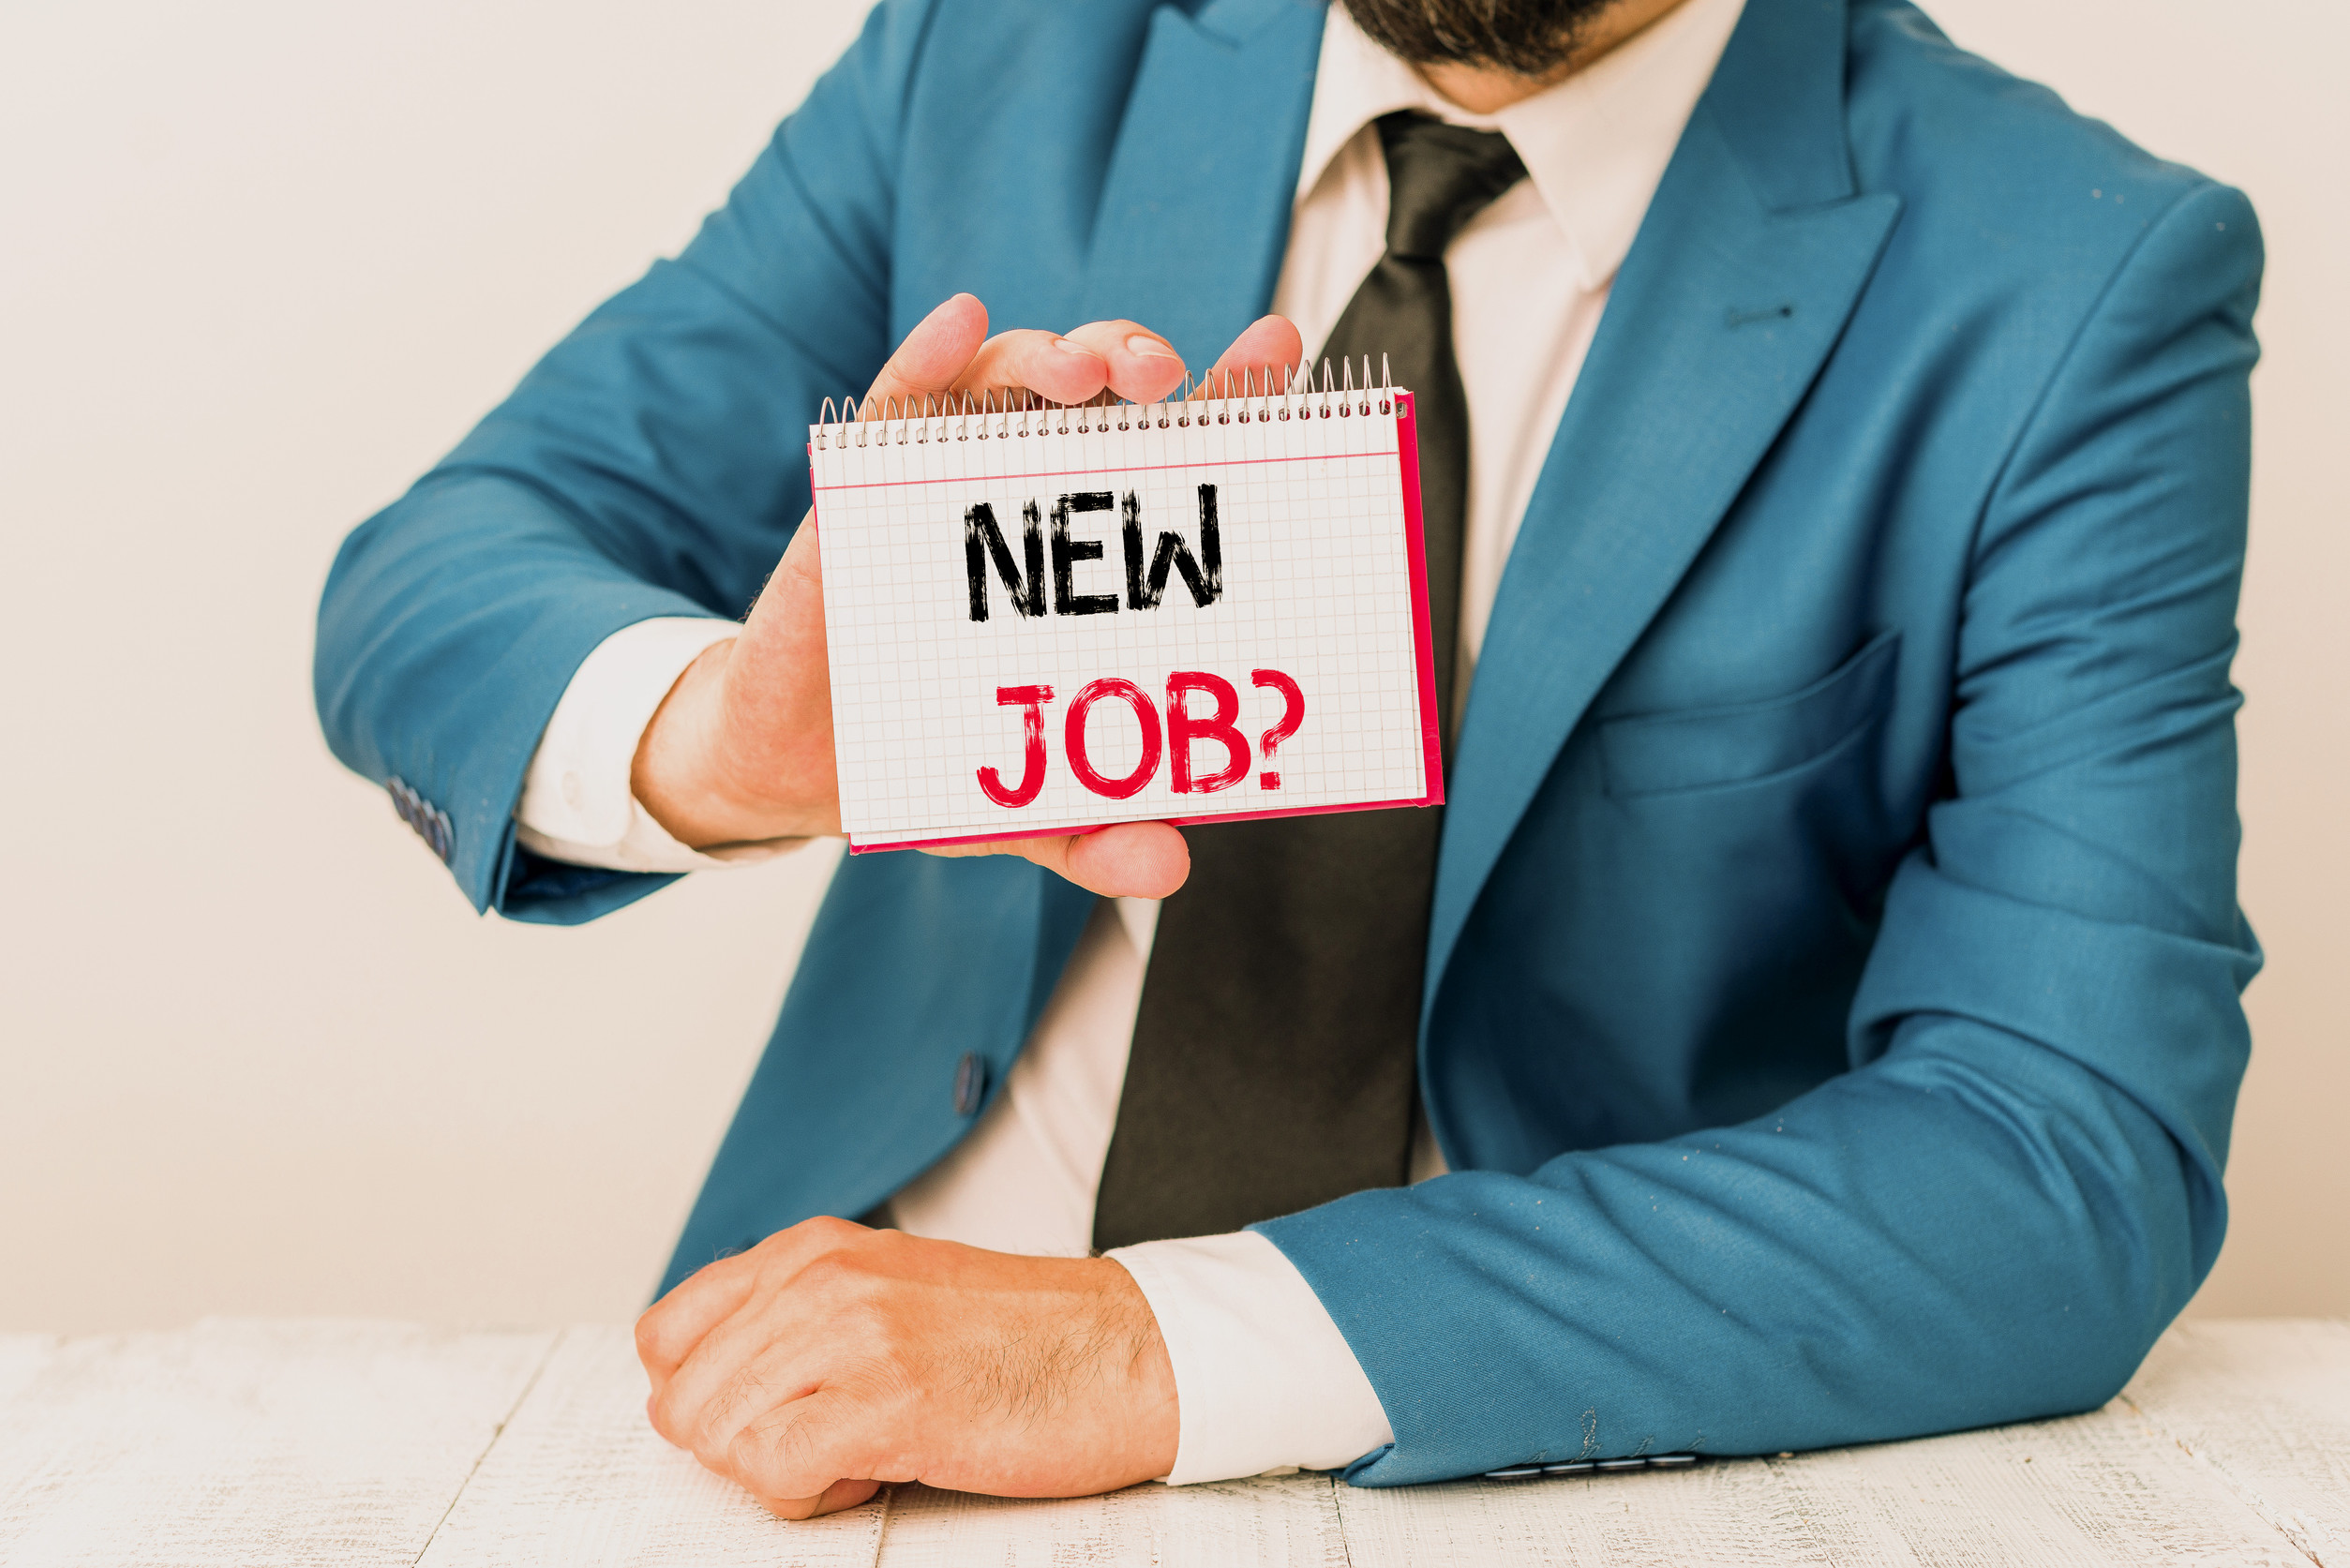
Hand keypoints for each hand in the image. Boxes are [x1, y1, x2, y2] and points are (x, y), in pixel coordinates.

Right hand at [628, 293, 1304, 899]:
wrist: (801, 773)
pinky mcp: (855, 499)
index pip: (1172, 455)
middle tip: (1166, 376)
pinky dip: (924, 359)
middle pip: (1092, 393)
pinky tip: (956, 325)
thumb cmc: (928, 756)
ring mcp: (939, 487)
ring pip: (1000, 382)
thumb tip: (1167, 861)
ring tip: (1083, 370)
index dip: (1229, 396)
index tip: (1279, 348)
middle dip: (1133, 358)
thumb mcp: (1023, 807)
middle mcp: (1023, 500)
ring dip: (1046, 355)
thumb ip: (1095, 834)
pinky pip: (891, 410)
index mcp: (1087, 555)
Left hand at [636, 1217, 1179, 1517]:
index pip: (665, 1335)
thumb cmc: (1016, 1338)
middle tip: (829, 1440)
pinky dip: (813, 1496)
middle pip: (684, 1402)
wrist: (1126, 1353)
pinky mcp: (887, 1401)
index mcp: (812, 1248)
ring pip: (721, 1439)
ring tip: (864, 1450)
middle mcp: (821, 1278)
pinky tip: (876, 1468)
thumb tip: (689, 1393)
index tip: (769, 1414)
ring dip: (781, 1474)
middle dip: (742, 1448)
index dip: (702, 1400)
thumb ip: (790, 1320)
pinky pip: (775, 1472)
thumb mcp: (883, 1292)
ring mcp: (853, 1334)